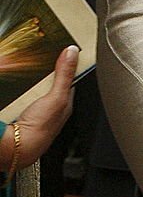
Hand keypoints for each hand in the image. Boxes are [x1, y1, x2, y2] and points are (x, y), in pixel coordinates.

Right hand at [0, 46, 78, 171]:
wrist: (18, 147)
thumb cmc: (41, 128)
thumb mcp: (56, 97)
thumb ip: (64, 75)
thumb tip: (72, 53)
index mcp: (65, 102)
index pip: (67, 78)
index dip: (65, 63)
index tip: (62, 49)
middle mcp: (52, 106)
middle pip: (49, 82)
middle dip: (45, 71)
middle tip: (39, 56)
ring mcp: (36, 109)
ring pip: (35, 89)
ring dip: (31, 80)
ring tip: (24, 67)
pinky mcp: (22, 111)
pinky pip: (22, 95)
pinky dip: (20, 88)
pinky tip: (16, 85)